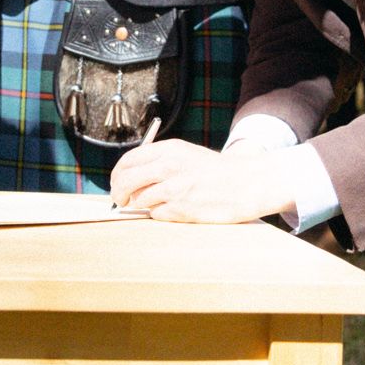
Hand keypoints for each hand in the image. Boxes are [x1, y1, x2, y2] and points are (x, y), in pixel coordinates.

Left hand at [109, 141, 297, 223]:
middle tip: (120, 201)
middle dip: (118, 193)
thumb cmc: (215, 171)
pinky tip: (175, 209)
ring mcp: (175, 188)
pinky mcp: (183, 209)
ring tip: (157, 203)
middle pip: (125, 181)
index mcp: (168, 150)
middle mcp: (169, 166)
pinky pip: (157, 215)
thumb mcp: (185, 154)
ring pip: (139, 200)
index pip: (127, 161)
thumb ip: (158, 162)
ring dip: (142, 205)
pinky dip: (160, 215)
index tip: (117, 184)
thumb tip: (129, 177)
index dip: (117, 175)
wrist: (248, 183)